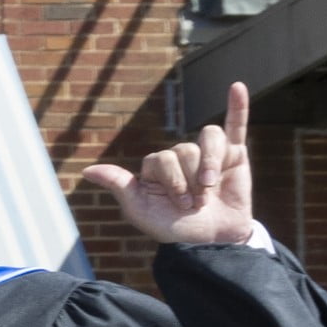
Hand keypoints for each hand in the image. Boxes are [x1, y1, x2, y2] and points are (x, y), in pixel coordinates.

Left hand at [83, 81, 266, 248]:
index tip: (181, 205)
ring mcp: (207, 153)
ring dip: (210, 164)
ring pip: (208, 140)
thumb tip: (87, 170)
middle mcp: (179, 156)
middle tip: (196, 203)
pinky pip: (236, 125)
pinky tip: (237, 87)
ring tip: (211, 186)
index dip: (173, 182)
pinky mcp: (234, 155)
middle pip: (184, 151)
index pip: (162, 159)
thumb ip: (119, 187)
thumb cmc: (174, 226)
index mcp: (155, 166)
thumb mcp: (141, 211)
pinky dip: (238, 106)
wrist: (211, 240)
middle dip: (191, 180)